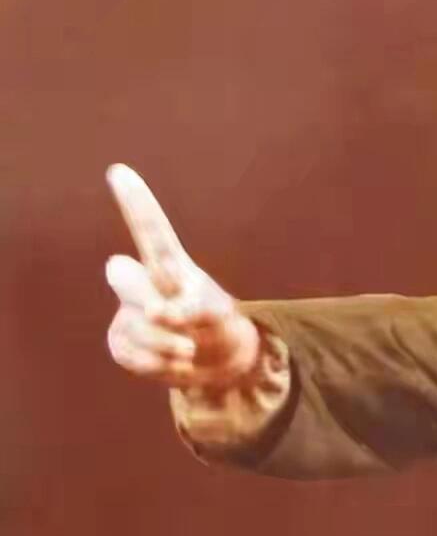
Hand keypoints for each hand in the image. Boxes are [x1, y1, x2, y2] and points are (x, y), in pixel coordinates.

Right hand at [104, 164, 259, 389]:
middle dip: (150, 300)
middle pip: (126, 277)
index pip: (152, 232)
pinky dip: (158, 364)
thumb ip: (193, 309)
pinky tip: (173, 361)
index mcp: (172, 266)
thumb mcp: (218, 315)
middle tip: (172, 318)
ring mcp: (128, 311)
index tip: (120, 171)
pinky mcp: (120, 341)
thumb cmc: (217, 328)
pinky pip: (131, 353)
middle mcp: (145, 282)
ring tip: (189, 348)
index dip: (136, 204)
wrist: (215, 363)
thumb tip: (158, 312)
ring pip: (136, 323)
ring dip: (168, 343)